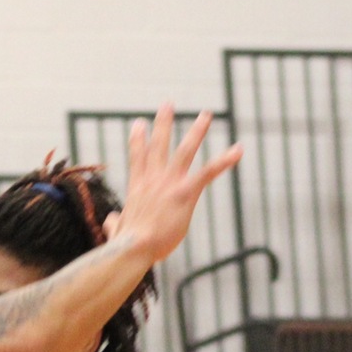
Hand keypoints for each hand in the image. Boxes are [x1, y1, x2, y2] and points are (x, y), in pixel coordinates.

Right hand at [114, 105, 242, 264]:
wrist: (133, 247)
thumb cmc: (125, 245)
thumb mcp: (117, 230)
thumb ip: (115, 222)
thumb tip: (112, 221)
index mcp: (137, 187)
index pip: (138, 157)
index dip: (138, 139)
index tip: (139, 123)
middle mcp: (152, 178)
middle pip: (159, 144)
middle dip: (164, 123)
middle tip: (168, 104)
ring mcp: (169, 183)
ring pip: (185, 150)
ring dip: (197, 131)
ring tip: (206, 114)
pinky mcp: (185, 192)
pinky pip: (208, 172)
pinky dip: (224, 160)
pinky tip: (238, 150)